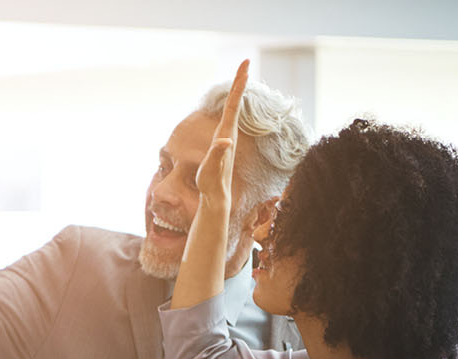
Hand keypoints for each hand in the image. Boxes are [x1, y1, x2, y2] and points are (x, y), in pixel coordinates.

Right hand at [195, 60, 249, 205]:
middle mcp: (229, 132)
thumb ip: (217, 154)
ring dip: (237, 91)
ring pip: (233, 108)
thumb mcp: (212, 168)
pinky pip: (229, 117)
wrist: (217, 196)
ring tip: (241, 76)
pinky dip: (231, 104)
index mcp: (226, 133)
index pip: (233, 104)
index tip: (245, 66)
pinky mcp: (224, 141)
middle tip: (245, 62)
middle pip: (235, 102)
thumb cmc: (212, 182)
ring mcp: (227, 136)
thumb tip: (225, 141)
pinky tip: (232, 102)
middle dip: (240, 81)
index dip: (238, 85)